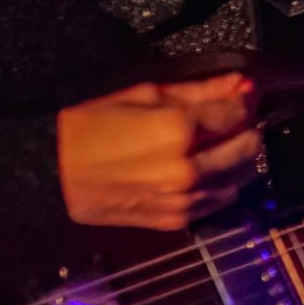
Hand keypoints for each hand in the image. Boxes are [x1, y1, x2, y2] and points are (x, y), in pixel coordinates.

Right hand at [58, 73, 261, 229]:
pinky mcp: (176, 221)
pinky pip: (219, 202)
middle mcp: (189, 169)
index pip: (238, 114)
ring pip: (240, 179)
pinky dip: (220, 184)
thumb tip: (244, 83)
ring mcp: (184, 199)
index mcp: (179, 131)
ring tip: (214, 146)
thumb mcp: (146, 95)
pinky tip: (201, 171)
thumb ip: (202, 91)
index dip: (243, 102)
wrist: (55, 173)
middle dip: (245, 130)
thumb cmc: (92, 125)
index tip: (239, 95)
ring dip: (237, 160)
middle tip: (228, 121)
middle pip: (248, 148)